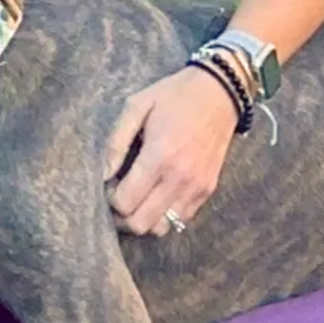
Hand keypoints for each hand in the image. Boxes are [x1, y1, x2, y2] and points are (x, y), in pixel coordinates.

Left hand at [102, 67, 238, 236]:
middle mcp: (179, 178)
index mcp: (158, 155)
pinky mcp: (208, 190)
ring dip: (144, 220)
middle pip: (141, 224)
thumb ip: (116, 141)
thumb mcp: (137, 105)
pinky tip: (157, 196)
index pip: (125, 202)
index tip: (109, 184)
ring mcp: (196, 188)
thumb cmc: (174, 96)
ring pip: (161, 229)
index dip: (110, 199)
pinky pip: (181, 221)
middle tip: (118, 197)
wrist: (219, 93)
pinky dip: (164, 216)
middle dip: (122, 217)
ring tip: (137, 200)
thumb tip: (103, 174)